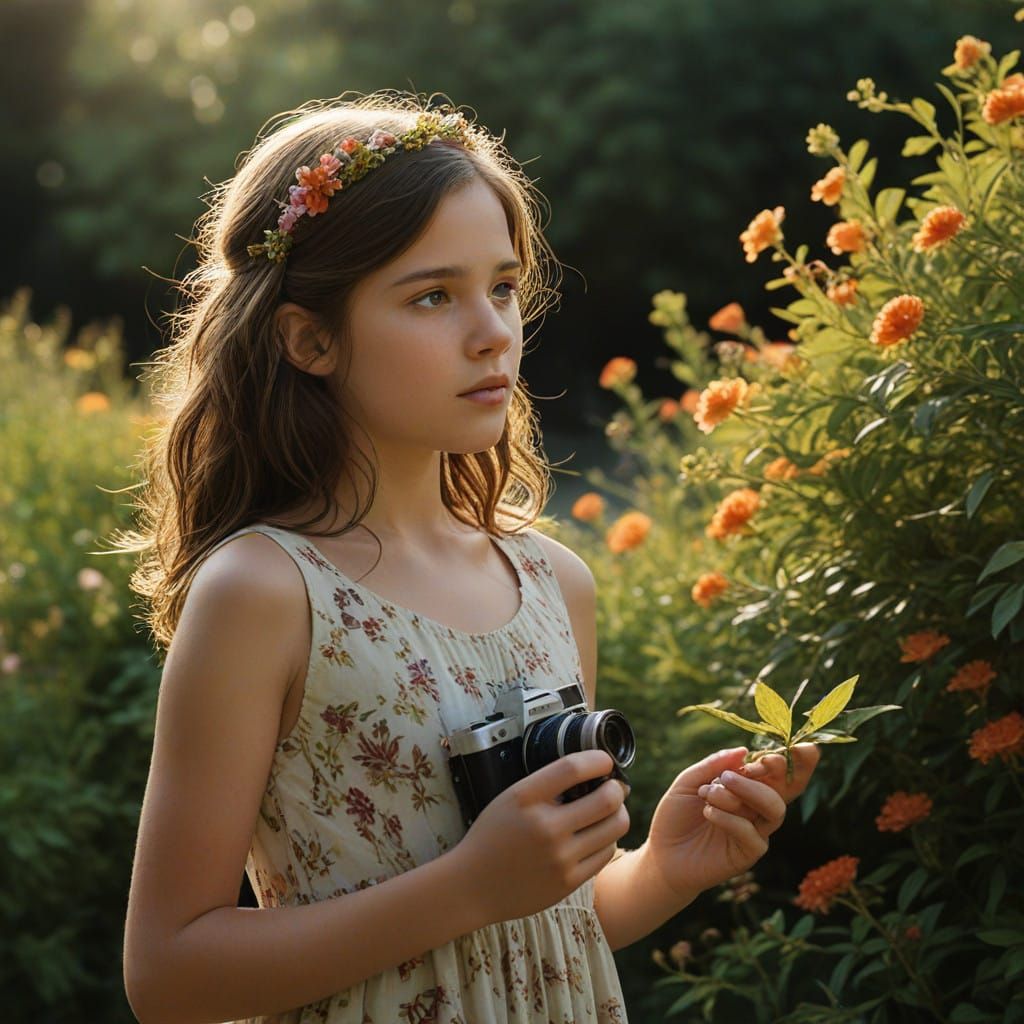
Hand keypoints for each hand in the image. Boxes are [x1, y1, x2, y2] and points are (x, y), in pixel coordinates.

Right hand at [452, 750, 630, 925]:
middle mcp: (545, 827)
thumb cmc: (492, 836)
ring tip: (609, 812)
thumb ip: (546, 785)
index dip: (598, 759)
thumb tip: (592, 773)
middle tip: (615, 788)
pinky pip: (606, 852)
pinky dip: (607, 840)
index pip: (573, 768)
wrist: (472, 886)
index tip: (605, 761)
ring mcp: (559, 857)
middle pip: (607, 799)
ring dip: (618, 813)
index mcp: (525, 798)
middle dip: (618, 788)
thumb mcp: (510, 798)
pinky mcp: (568, 882)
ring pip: (615, 826)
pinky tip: (595, 836)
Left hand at [643, 744, 816, 898]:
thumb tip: (744, 750)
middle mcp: (756, 807)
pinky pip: (752, 833)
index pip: (774, 770)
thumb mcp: (689, 782)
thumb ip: (714, 765)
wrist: (661, 853)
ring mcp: (756, 830)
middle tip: (756, 765)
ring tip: (711, 791)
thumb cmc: (676, 815)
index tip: (774, 752)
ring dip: (746, 792)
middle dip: (781, 772)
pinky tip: (707, 812)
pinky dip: (729, 818)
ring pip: (774, 808)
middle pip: (786, 788)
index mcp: (745, 786)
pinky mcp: (749, 853)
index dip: (782, 759)